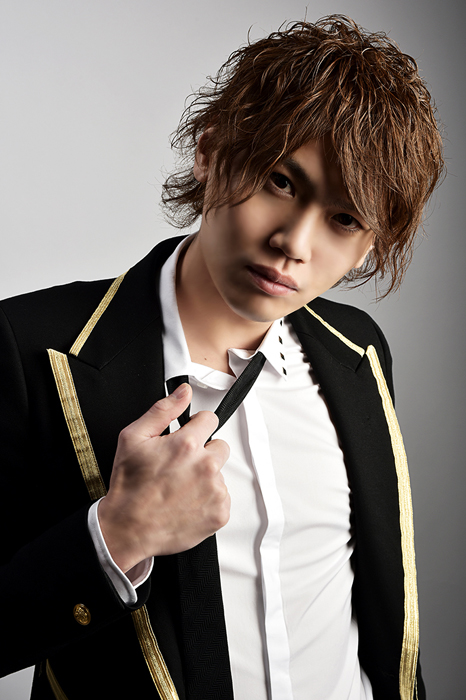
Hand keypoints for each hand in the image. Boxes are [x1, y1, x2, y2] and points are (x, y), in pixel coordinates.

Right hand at [98, 384, 230, 572]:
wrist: (128, 528)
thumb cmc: (129, 486)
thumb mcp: (133, 438)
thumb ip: (162, 410)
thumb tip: (183, 392)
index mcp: (187, 445)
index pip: (210, 420)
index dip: (196, 426)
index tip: (188, 437)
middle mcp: (205, 466)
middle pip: (220, 446)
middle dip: (203, 453)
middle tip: (180, 466)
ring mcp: (215, 491)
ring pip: (219, 473)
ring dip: (205, 477)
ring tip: (179, 488)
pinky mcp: (219, 512)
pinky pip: (221, 497)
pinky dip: (207, 500)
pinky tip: (186, 502)